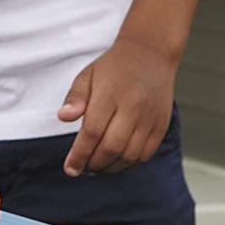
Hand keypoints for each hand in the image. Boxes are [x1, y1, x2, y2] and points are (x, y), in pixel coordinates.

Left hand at [56, 36, 175, 176]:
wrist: (150, 55)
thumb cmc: (113, 68)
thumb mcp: (87, 75)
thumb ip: (75, 97)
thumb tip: (63, 117)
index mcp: (110, 94)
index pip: (92, 132)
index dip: (80, 154)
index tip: (69, 168)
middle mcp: (133, 107)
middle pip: (111, 147)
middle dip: (93, 164)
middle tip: (81, 169)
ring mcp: (150, 118)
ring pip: (129, 155)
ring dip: (110, 168)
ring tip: (96, 168)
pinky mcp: (161, 126)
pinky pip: (145, 154)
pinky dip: (128, 164)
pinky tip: (115, 162)